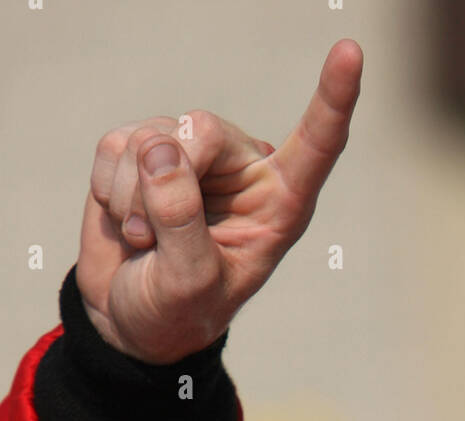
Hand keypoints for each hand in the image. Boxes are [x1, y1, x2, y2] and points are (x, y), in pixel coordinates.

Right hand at [77, 39, 362, 362]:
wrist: (130, 320)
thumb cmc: (177, 311)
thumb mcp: (189, 283)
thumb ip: (182, 222)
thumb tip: (161, 152)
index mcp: (280, 203)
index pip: (317, 145)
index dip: (333, 99)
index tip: (350, 53)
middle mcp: (242, 169)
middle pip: (202, 131)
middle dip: (164, 184)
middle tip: (153, 239)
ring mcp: (191, 155)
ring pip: (152, 138)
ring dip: (132, 200)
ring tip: (145, 242)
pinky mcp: (142, 149)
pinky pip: (116, 145)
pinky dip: (109, 190)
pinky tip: (125, 222)